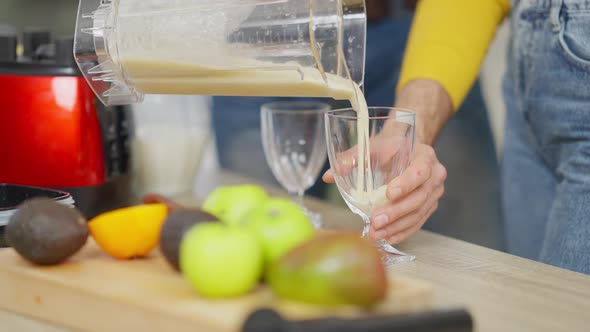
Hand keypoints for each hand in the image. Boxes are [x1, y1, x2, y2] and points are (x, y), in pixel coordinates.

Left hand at [324, 79, 452, 244]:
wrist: (405, 149)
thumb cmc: (390, 146)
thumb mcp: (372, 146)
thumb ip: (352, 158)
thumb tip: (330, 176)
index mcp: (425, 156)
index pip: (419, 172)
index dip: (405, 184)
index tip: (389, 194)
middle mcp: (435, 175)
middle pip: (419, 197)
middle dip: (396, 212)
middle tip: (376, 221)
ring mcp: (434, 193)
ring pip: (418, 213)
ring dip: (396, 226)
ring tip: (376, 233)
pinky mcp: (428, 206)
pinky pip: (417, 222)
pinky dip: (402, 231)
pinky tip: (387, 237)